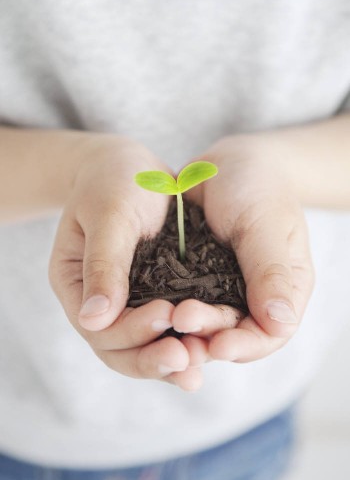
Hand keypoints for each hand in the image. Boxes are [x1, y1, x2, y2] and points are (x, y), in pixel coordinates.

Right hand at [49, 135, 202, 389]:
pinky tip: (207, 354)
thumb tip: (93, 319)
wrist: (132, 168)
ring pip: (142, 348)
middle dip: (151, 358)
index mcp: (75, 282)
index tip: (166, 313)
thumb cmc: (115, 180)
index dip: (131, 329)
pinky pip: (166, 331)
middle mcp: (98, 302)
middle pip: (118, 349)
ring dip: (170, 363)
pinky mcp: (154, 296)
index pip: (97, 326)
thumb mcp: (110, 213)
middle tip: (186, 361)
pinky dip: (184, 344)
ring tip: (198, 373)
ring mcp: (126, 303)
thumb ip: (103, 262)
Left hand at [171, 134, 313, 362]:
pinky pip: (178, 300)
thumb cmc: (258, 186)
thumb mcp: (266, 224)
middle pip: (231, 333)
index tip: (217, 345)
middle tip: (180, 321)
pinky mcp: (192, 278)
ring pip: (202, 323)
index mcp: (284, 290)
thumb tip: (280, 325)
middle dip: (206, 335)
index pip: (269, 334)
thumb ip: (271, 272)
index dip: (243, 346)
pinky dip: (163, 308)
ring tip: (158, 322)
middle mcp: (252, 297)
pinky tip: (144, 309)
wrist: (229, 161)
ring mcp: (220, 289)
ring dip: (181, 329)